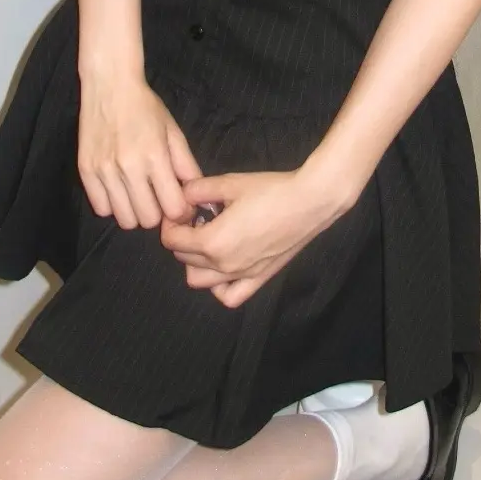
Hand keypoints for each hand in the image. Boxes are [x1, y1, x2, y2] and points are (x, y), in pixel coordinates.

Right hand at [77, 76, 201, 230]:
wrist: (109, 85)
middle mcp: (129, 167)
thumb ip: (186, 165)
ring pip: (124, 219)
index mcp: (155, 156)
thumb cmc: (145, 106)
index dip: (180, 211)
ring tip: (137, 194)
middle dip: (157, 213)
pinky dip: (112, 205)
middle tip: (156, 198)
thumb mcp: (173, 131)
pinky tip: (118, 189)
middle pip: (147, 219)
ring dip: (134, 212)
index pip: (173, 208)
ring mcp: (104, 170)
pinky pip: (101, 208)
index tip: (178, 203)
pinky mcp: (85, 170)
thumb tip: (195, 195)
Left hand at [160, 168, 345, 309]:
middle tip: (196, 217)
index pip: (171, 241)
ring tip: (208, 239)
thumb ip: (198, 189)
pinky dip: (219, 286)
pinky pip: (229, 296)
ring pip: (199, 281)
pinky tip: (224, 265)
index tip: (181, 209)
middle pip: (183, 259)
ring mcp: (241, 275)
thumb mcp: (229, 183)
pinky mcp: (259, 279)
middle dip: (182, 238)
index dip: (170, 223)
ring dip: (195, 262)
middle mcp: (223, 265)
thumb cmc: (270, 190)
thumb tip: (182, 193)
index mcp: (212, 242)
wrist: (309, 202)